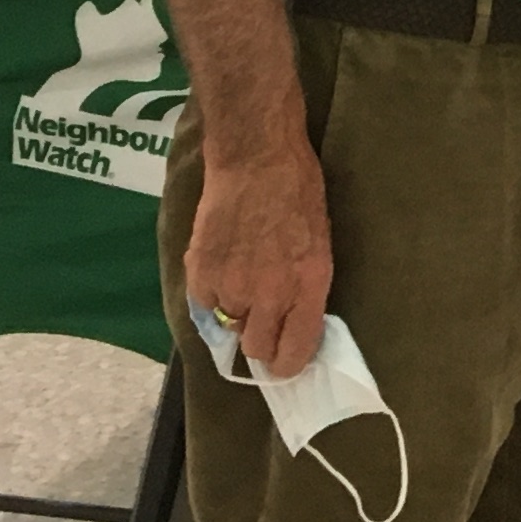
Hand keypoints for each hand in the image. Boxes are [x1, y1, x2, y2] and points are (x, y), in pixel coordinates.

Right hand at [185, 144, 333, 378]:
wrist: (255, 156)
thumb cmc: (299, 191)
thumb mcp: (320, 244)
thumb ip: (306, 290)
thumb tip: (295, 326)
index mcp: (308, 286)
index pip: (294, 353)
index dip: (289, 364)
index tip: (286, 362)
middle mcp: (269, 294)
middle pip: (257, 348)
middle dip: (262, 339)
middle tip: (263, 316)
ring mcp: (231, 286)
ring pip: (229, 327)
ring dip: (236, 311)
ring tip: (242, 276)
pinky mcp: (200, 273)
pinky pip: (204, 305)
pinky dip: (212, 293)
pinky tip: (222, 265)